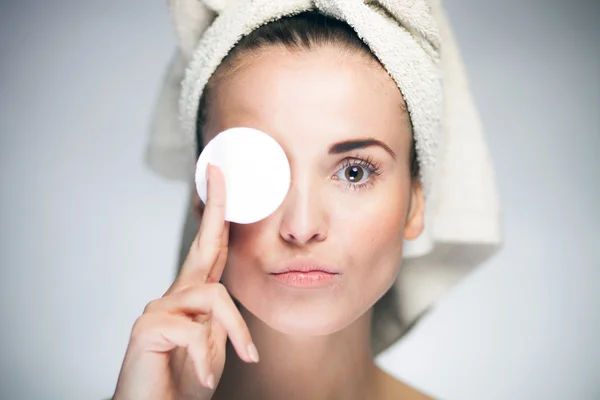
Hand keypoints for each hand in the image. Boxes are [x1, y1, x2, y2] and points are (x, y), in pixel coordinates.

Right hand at [113, 165, 258, 399]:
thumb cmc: (182, 381)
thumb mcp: (214, 346)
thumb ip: (220, 321)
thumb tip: (227, 305)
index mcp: (194, 297)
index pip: (211, 248)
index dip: (217, 214)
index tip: (220, 179)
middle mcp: (175, 294)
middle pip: (202, 243)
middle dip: (215, 205)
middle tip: (220, 172)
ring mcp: (159, 307)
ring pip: (214, 297)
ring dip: (235, 332)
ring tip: (242, 359)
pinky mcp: (147, 327)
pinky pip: (193, 330)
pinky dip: (206, 357)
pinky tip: (203, 375)